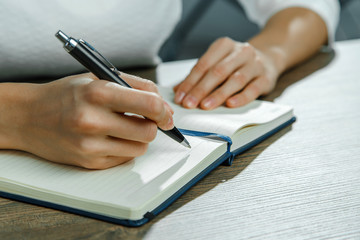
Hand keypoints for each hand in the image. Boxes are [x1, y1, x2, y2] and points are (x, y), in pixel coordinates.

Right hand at [4, 73, 173, 168]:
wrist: (27, 117)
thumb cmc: (64, 95)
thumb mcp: (98, 78)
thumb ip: (136, 85)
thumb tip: (164, 106)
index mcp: (97, 92)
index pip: (148, 104)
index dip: (164, 111)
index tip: (166, 114)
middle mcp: (93, 120)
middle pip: (148, 131)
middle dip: (151, 125)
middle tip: (142, 119)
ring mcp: (90, 145)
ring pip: (139, 148)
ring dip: (138, 138)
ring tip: (123, 128)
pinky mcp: (88, 162)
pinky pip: (124, 158)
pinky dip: (124, 148)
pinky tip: (109, 138)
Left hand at [173, 37, 278, 109]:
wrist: (269, 58)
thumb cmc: (237, 63)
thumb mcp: (217, 63)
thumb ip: (198, 76)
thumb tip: (178, 91)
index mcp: (224, 45)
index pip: (203, 64)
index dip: (190, 82)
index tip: (180, 97)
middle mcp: (241, 52)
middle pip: (217, 72)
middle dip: (201, 89)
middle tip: (189, 104)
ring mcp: (255, 64)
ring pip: (235, 79)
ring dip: (218, 94)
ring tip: (205, 106)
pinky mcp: (266, 77)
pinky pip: (253, 88)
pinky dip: (241, 97)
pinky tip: (230, 104)